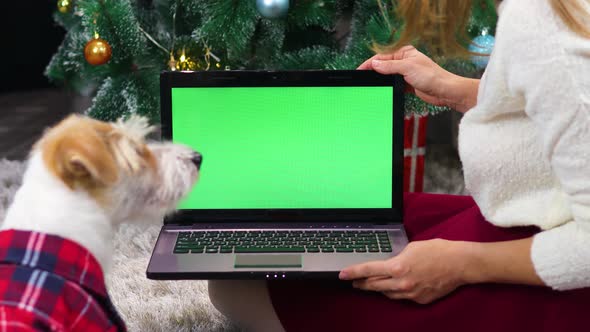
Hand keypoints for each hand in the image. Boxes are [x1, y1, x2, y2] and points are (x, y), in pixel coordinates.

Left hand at [339, 239, 467, 303]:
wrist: (460, 264)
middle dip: (362, 283)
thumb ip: (396, 257)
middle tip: (354, 282)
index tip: (342, 275)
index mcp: (398, 267)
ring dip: (378, 288)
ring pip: (387, 294)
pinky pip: (402, 297)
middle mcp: (402, 283)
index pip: (368, 271)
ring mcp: (411, 293)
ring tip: (372, 284)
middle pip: (374, 285)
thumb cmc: (437, 251)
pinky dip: (396, 291)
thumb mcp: (411, 247)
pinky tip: (396, 286)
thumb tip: (388, 264)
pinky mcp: (420, 300)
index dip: (353, 273)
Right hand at [358, 46, 478, 112]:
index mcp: (404, 52)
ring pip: (388, 75)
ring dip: (381, 79)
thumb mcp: (407, 68)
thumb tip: (375, 65)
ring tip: (370, 85)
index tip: (360, 70)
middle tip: (363, 79)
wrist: (444, 91)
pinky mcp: (408, 84)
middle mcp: (404, 61)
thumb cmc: (432, 76)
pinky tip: (382, 89)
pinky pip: (393, 83)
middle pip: (383, 66)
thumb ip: (389, 66)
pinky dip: (387, 86)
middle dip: (374, 71)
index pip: (382, 57)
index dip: (370, 64)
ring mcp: (406, 73)